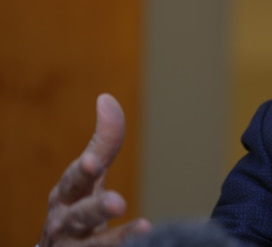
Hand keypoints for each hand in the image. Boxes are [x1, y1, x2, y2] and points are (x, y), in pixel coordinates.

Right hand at [40, 94, 150, 246]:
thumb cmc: (75, 205)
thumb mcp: (87, 175)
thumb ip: (103, 143)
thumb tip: (106, 98)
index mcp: (65, 195)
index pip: (74, 180)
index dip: (83, 171)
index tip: (94, 162)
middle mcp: (65, 222)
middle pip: (80, 216)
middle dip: (96, 209)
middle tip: (118, 203)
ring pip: (92, 246)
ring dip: (115, 239)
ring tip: (144, 229)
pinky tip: (148, 242)